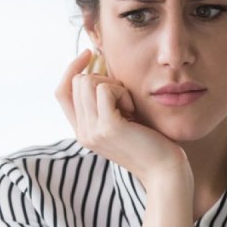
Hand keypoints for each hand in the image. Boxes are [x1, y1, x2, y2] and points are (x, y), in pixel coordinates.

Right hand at [55, 49, 189, 189]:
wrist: (165, 172)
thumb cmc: (151, 143)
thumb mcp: (122, 120)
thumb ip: (105, 102)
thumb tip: (99, 63)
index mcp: (82, 131)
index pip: (62, 92)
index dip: (72, 69)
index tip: (90, 54)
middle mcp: (82, 133)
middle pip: (76, 81)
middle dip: (103, 79)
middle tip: (125, 99)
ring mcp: (92, 131)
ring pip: (87, 81)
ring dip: (113, 85)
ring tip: (129, 106)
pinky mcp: (108, 127)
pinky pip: (106, 89)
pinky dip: (122, 92)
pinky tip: (134, 110)